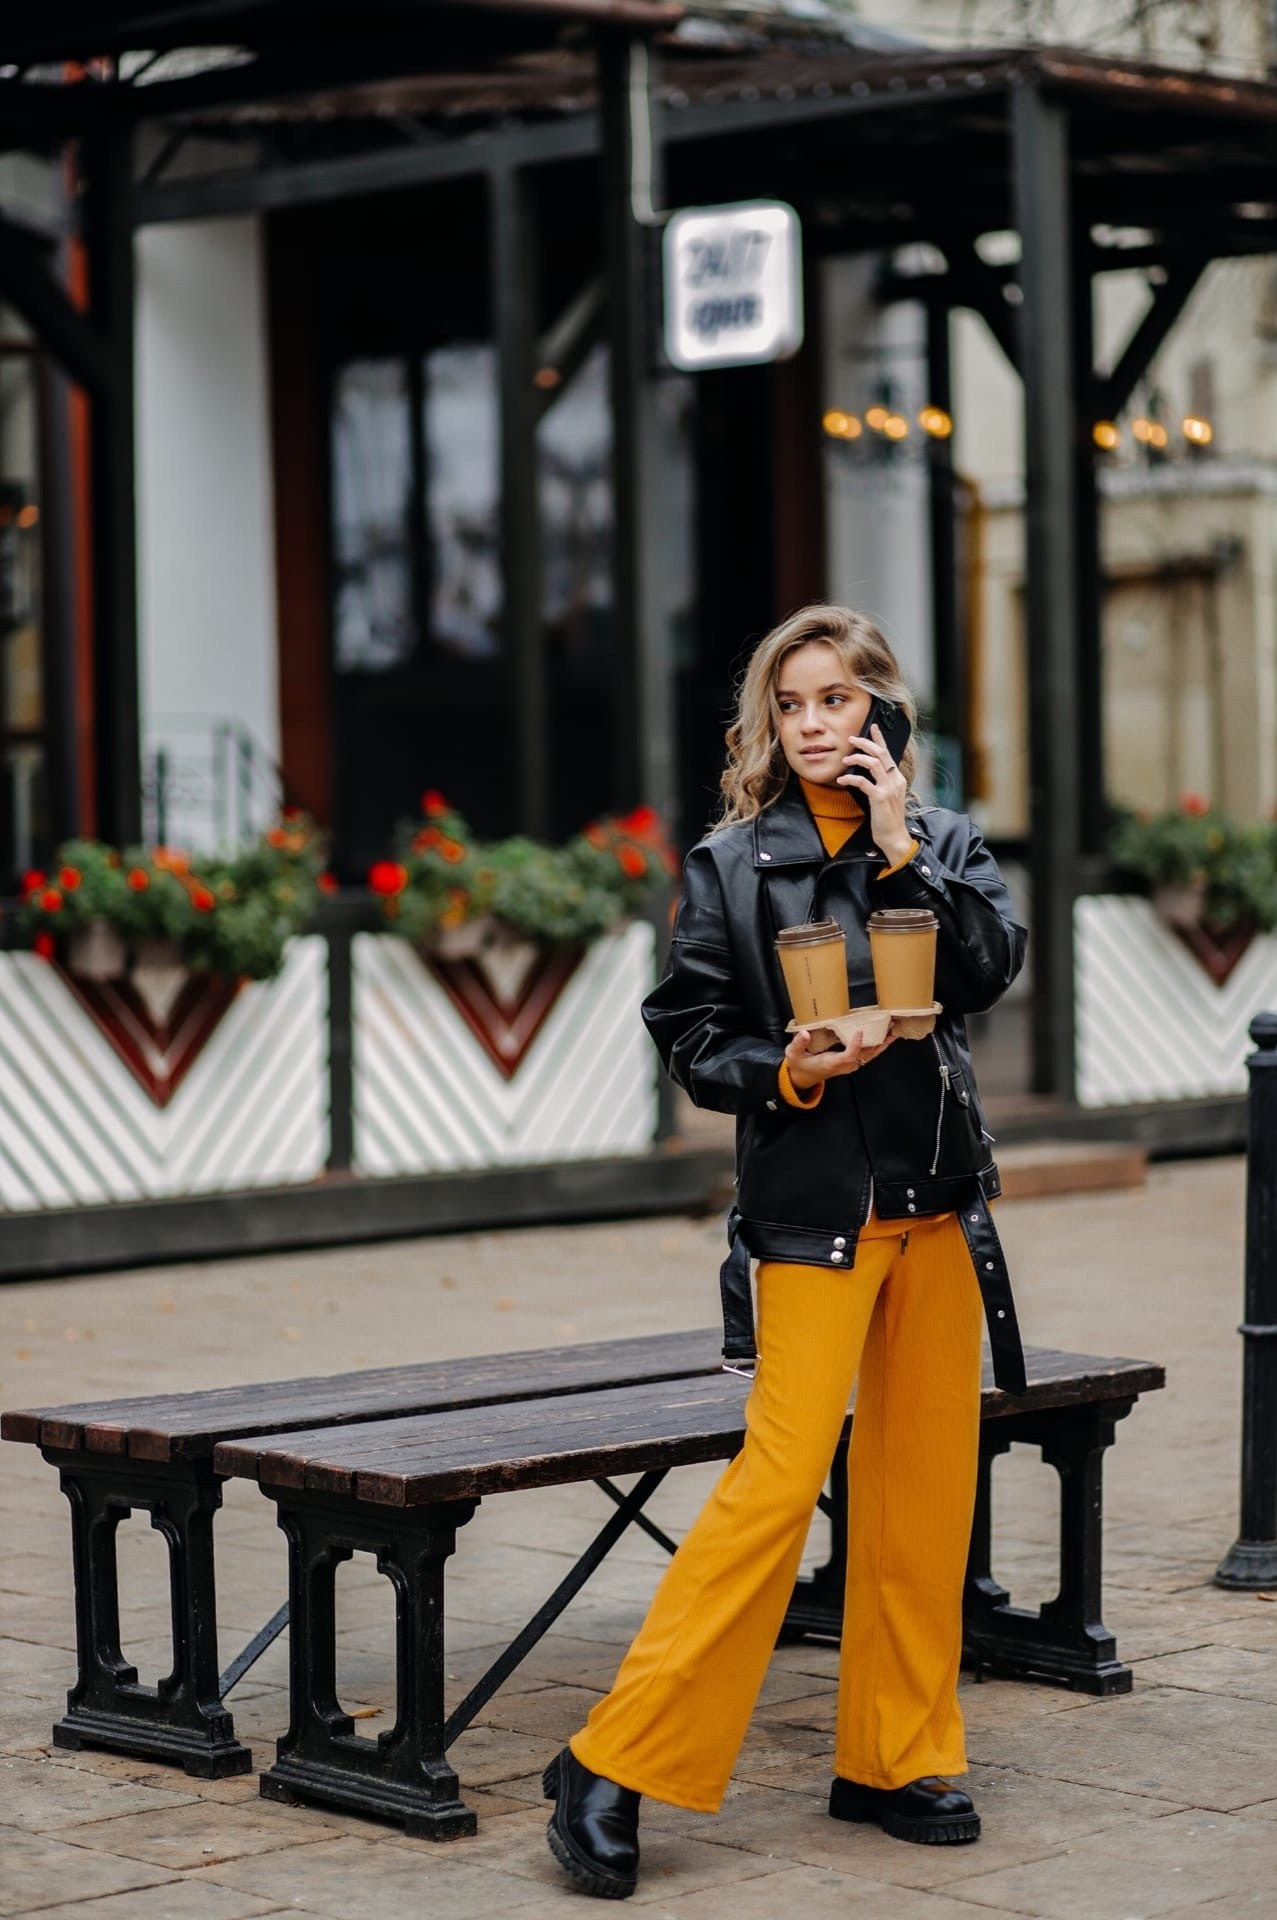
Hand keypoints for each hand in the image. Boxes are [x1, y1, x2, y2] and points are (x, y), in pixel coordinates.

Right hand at [785, 1024, 895, 1090]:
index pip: (848, 1055)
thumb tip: (805, 1033)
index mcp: (832, 1063)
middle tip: (891, 1027)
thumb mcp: (793, 1055)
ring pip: (871, 1054)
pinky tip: (886, 1035)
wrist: (803, 1077)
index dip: (855, 1044)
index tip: (860, 1030)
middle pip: (867, 1055)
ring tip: (895, 1029)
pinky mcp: (851, 1061)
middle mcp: (845, 1065)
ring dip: (883, 1042)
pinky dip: (878, 1044)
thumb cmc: (799, 1064)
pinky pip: (868, 1053)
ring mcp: (850, 1064)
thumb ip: (798, 1044)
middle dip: (880, 1042)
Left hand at [839, 722, 911, 865]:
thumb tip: (864, 772)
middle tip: (852, 739)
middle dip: (865, 743)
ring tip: (845, 759)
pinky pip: (863, 782)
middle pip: (881, 753)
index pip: (888, 753)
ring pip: (873, 763)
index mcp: (897, 778)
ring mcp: (889, 788)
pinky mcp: (880, 798)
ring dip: (857, 758)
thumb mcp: (886, 796)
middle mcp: (895, 780)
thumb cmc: (887, 819)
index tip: (873, 727)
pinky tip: (842, 779)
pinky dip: (851, 778)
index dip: (880, 738)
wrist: (894, 837)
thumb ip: (880, 783)